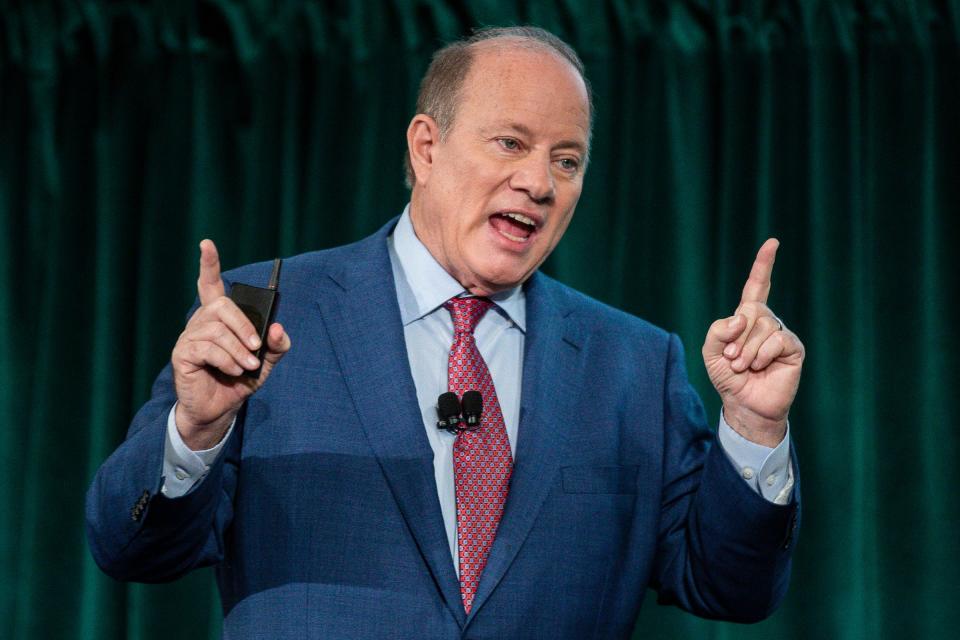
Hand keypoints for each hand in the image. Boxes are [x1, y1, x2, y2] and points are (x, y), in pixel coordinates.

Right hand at [171, 240, 290, 449]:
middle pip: (222, 305)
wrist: (221, 409)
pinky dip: (227, 360)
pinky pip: (208, 348)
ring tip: (248, 366)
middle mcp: (201, 322)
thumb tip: (276, 327)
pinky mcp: (183, 354)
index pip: (209, 284)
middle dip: (244, 325)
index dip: (208, 263)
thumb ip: (277, 344)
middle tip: (257, 346)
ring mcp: (189, 337)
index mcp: (218, 318)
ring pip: (217, 330)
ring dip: (239, 349)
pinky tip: (233, 371)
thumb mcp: (267, 361)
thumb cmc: (240, 379)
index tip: (207, 243)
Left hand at [702, 239, 803, 446]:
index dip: (764, 265)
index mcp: (747, 318)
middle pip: (751, 310)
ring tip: (744, 366)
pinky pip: (777, 340)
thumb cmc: (729, 378)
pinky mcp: (793, 348)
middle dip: (736, 337)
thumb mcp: (711, 352)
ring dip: (747, 350)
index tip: (773, 242)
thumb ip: (717, 330)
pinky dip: (763, 355)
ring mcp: (781, 334)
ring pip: (763, 326)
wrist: (744, 405)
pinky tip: (761, 367)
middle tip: (732, 359)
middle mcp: (766, 321)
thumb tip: (741, 317)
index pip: (757, 286)